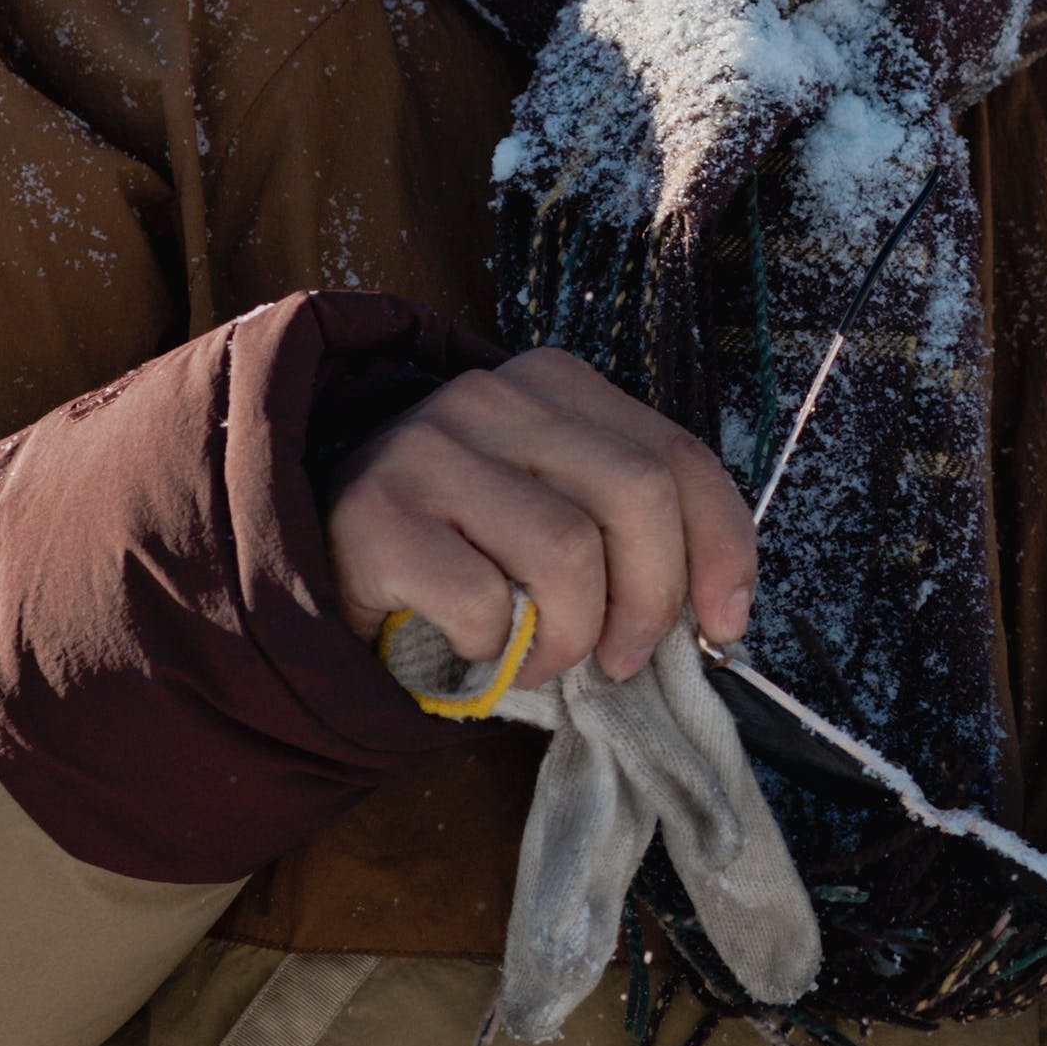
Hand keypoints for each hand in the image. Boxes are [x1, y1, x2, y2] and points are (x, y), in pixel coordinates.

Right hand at [322, 349, 755, 683]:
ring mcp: (429, 446)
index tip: (725, 624)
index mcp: (556, 384)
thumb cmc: (459, 547)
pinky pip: (482, 598)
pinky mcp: (376, 513)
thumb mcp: (552, 510)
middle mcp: (493, 396)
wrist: (321, 563)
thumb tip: (719, 608)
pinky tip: (476, 649)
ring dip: (571, 635)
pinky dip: (495, 648)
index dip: (722, 548)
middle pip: (636, 496)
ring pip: (568, 552)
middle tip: (624, 661)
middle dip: (651, 601)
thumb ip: (627, 529)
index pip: (678, 456)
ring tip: (543, 659)